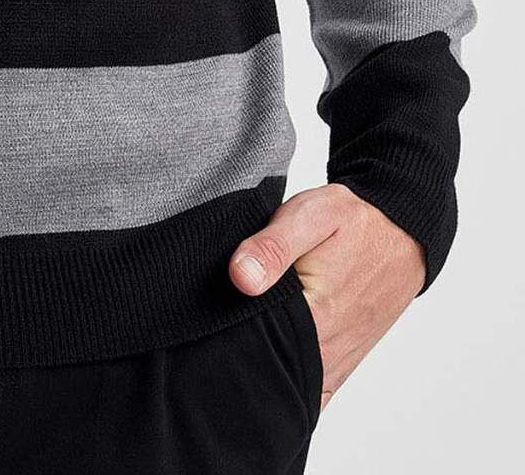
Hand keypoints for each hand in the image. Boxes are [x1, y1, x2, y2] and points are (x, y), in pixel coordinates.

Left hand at [227, 181, 425, 415]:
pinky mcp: (342, 363)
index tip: (208, 321)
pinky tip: (266, 371)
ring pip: (291, 386)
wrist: (402, 235)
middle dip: (240, 357)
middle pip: (270, 370)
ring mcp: (337, 362)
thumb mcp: (312, 216)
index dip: (226, 335)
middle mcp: (329, 350)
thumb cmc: (355, 223)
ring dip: (263, 372)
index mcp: (317, 316)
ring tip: (234, 348)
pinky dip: (289, 387)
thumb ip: (274, 246)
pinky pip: (313, 393)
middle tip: (215, 332)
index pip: (256, 346)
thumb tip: (240, 277)